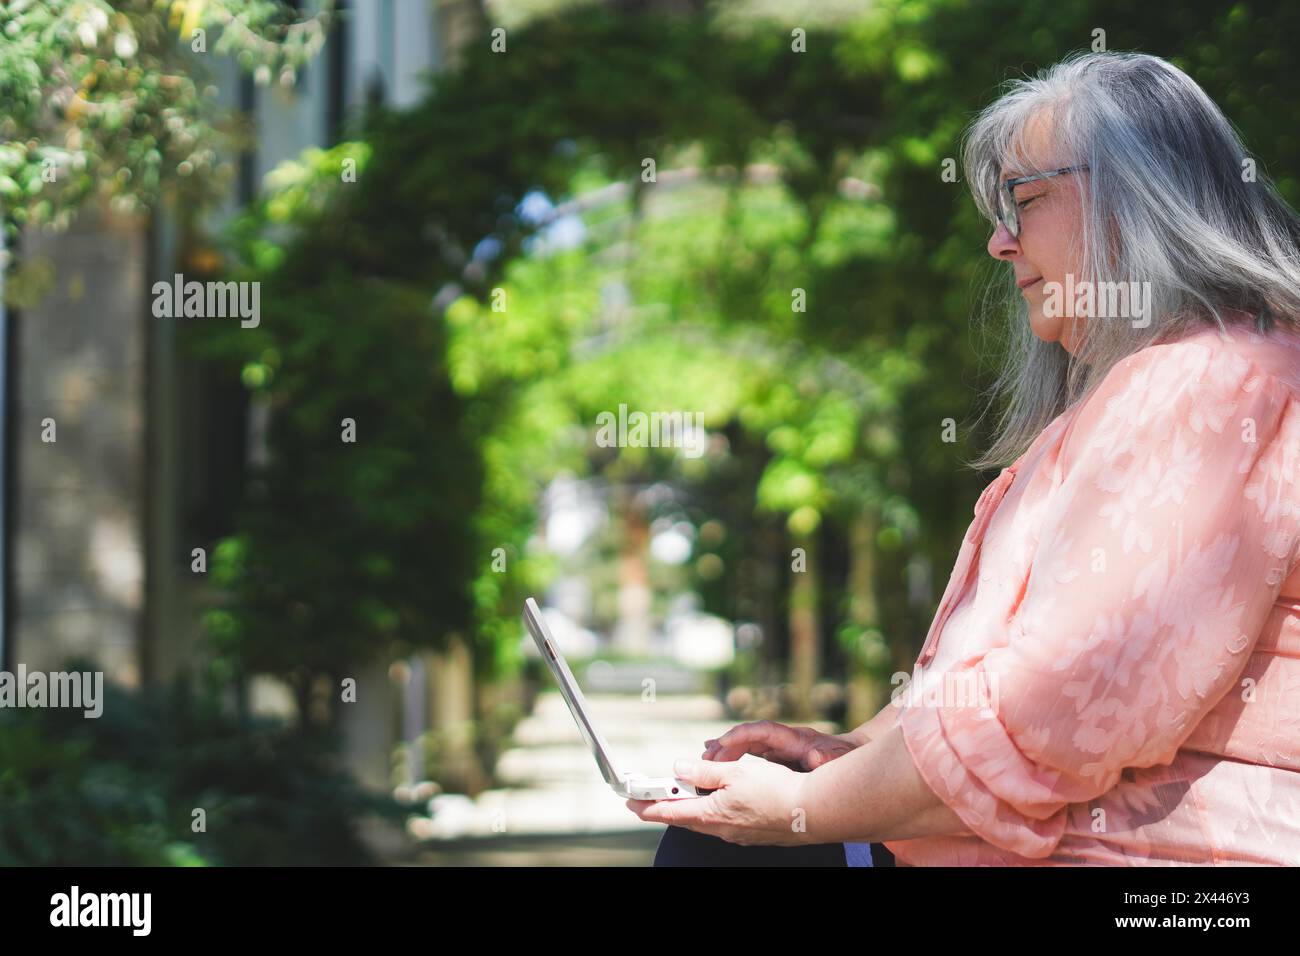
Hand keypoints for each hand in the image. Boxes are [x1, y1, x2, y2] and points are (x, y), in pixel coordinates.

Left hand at [626, 757, 808, 845]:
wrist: (811, 812)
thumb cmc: (777, 791)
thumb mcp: (734, 772)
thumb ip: (703, 771)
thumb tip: (679, 769)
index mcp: (710, 813)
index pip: (668, 811)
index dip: (646, 805)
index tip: (629, 801)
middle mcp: (719, 828)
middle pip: (682, 818)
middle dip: (662, 806)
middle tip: (646, 799)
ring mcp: (734, 834)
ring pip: (702, 820)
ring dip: (687, 807)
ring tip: (678, 795)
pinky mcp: (748, 834)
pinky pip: (720, 822)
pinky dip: (709, 810)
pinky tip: (715, 800)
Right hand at [702, 719, 855, 770]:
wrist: (850, 756)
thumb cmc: (843, 757)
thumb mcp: (835, 759)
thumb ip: (824, 758)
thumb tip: (817, 759)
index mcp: (793, 739)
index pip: (762, 731)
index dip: (741, 735)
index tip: (722, 742)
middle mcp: (782, 740)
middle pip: (748, 737)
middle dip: (726, 745)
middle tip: (706, 756)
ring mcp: (779, 748)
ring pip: (746, 746)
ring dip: (726, 751)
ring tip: (705, 759)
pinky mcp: (777, 758)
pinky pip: (751, 755)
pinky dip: (735, 758)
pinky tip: (720, 765)